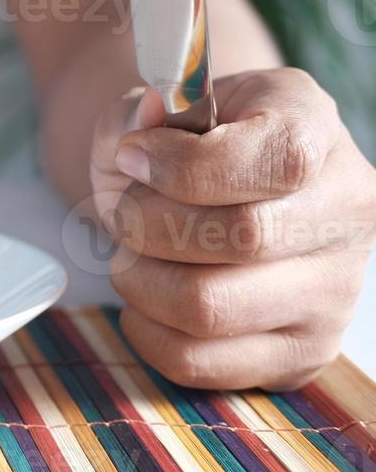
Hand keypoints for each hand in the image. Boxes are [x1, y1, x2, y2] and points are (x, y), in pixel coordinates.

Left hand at [89, 68, 375, 389]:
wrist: (207, 195)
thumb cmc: (178, 147)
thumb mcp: (152, 110)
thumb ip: (134, 110)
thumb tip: (141, 124)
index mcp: (314, 130)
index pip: (278, 160)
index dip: (184, 165)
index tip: (132, 157)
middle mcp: (346, 211)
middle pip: (240, 239)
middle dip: (148, 225)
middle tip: (125, 211)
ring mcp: (333, 291)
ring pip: (211, 308)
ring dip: (140, 281)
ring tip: (131, 255)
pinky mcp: (301, 352)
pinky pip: (199, 361)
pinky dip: (146, 331)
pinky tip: (144, 295)